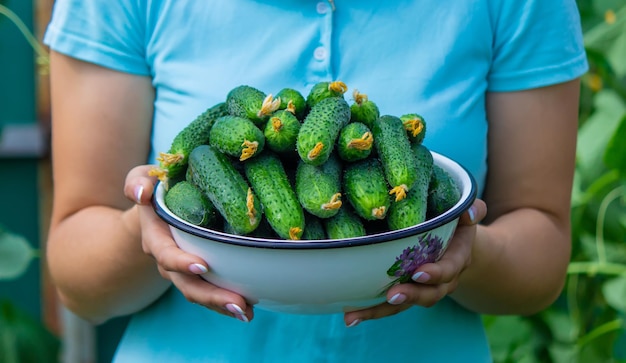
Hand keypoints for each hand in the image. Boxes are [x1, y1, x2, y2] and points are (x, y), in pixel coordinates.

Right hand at [123, 165, 252, 322]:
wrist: (154, 211)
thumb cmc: (155, 190)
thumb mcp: (143, 178)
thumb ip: (139, 182)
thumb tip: (141, 193)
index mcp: (156, 238)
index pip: (165, 254)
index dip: (181, 262)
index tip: (202, 265)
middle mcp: (168, 261)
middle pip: (187, 284)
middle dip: (212, 296)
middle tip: (238, 304)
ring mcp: (182, 272)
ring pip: (200, 294)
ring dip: (222, 305)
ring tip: (247, 313)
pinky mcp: (198, 276)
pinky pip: (209, 293)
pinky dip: (225, 304)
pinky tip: (248, 310)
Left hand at [343, 199, 487, 326]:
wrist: (459, 244)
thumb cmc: (459, 223)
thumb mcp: (467, 214)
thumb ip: (473, 209)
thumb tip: (471, 211)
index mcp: (457, 259)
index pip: (449, 270)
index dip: (436, 274)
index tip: (419, 273)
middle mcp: (441, 281)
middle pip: (428, 295)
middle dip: (410, 296)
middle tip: (392, 295)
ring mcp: (422, 289)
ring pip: (404, 305)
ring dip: (380, 311)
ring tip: (355, 315)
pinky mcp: (405, 291)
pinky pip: (390, 305)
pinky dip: (370, 311)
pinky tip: (350, 316)